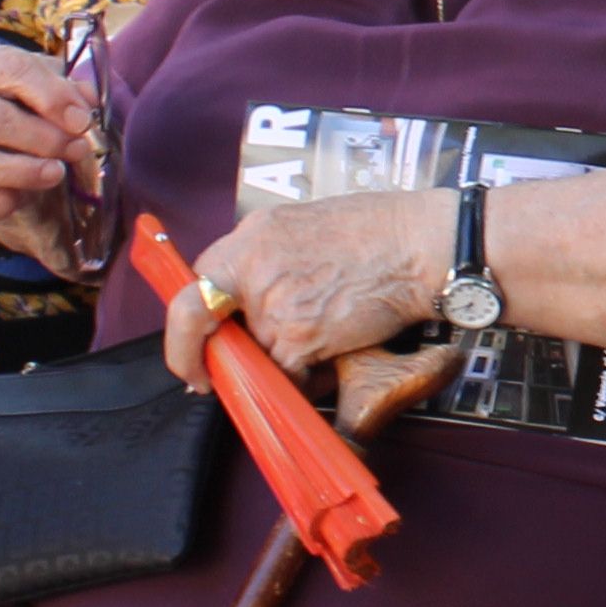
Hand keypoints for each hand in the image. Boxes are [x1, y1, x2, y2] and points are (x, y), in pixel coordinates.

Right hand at [0, 42, 106, 266]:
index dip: (52, 97)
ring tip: (56, 173)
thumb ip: (63, 87)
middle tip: (77, 149)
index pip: (10, 69)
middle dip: (45, 139)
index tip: (82, 121)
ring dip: (23, 172)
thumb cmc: (5, 98)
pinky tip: (21, 196)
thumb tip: (85, 102)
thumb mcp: (33, 78)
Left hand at [154, 184, 446, 386]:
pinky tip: (335, 356)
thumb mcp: (302, 226)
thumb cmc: (377, 232)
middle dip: (229, 357)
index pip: (192, 288)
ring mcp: (272, 307)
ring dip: (285, 364)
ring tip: (325, 340)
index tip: (192, 353)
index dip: (188, 328)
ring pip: (259, 359)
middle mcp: (252, 270)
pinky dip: (307, 380)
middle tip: (228, 376)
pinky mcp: (298, 339)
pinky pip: (287, 379)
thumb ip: (266, 261)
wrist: (418, 245)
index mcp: (249, 238)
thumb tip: (251, 303)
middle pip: (219, 331)